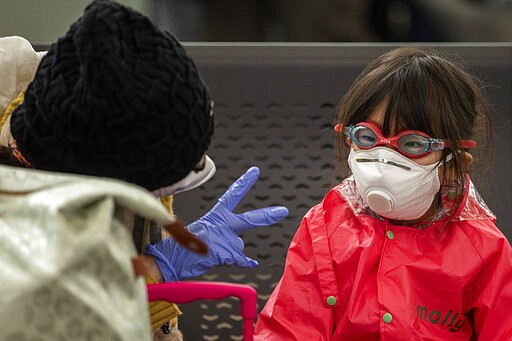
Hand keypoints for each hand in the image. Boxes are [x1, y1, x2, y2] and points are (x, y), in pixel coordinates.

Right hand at [144, 167, 288, 281]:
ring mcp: (224, 238)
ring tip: (210, 253)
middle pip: (249, 219)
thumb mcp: (203, 233)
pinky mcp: (225, 253)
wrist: (172, 258)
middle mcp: (222, 224)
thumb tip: (243, 251)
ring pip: (239, 246)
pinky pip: (241, 259)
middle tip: (282, 211)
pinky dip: (246, 261)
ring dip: (229, 252)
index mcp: (216, 215)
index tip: (255, 171)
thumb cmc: (185, 246)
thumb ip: (223, 236)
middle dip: (266, 216)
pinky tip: (251, 262)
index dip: (244, 183)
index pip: (233, 195)